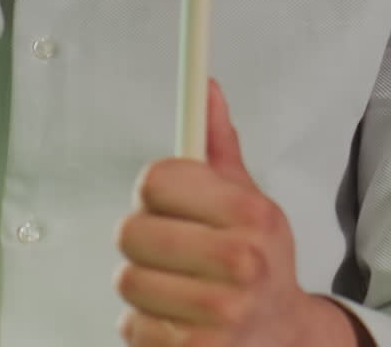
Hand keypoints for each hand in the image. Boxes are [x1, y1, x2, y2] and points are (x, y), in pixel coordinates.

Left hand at [112, 77, 308, 344]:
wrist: (283, 338)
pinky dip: (145, 324)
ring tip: (176, 286)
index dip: (151, 191)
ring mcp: (220, 313)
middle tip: (169, 250)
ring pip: (126, 279)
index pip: (156, 180)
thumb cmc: (258, 260)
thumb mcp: (248, 199)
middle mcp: (242, 261)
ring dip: (142, 285)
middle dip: (143, 240)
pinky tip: (177, 319)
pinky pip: (131, 324)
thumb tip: (206, 88)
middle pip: (131, 230)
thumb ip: (218, 144)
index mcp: (251, 213)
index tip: (163, 202)